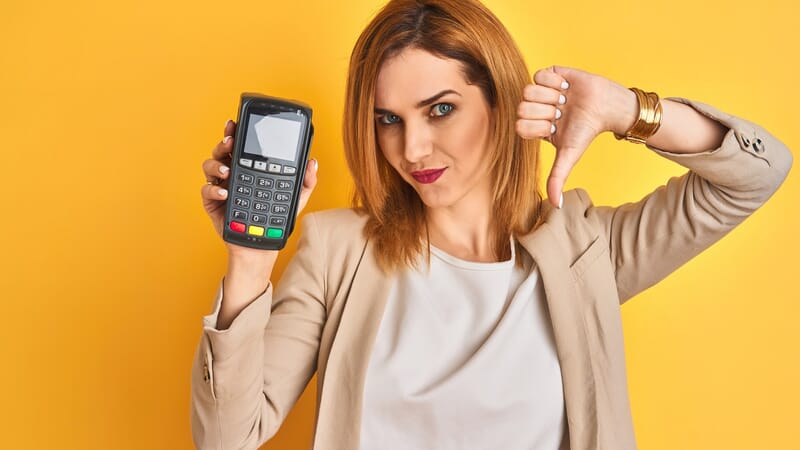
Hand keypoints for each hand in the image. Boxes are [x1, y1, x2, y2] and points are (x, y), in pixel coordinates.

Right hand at [200, 119, 318, 255]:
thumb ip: (306, 181)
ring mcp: (221, 186)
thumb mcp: (296, 198)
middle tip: (230, 141)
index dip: (237, 132)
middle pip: (223, 150)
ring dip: (216, 164)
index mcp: (250, 167)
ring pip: (209, 166)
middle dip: (224, 142)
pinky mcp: (213, 203)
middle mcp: (233, 172)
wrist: (262, 244)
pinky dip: (213, 190)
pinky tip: (224, 193)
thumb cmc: (275, 218)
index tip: (237, 123)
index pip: (243, 145)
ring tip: (227, 170)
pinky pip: (206, 191)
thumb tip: (312, 162)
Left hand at [516, 66, 637, 206]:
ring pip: (529, 90)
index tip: (555, 126)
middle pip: (522, 107)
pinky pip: (540, 74)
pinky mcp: (548, 73)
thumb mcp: (569, 155)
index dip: (539, 126)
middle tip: (561, 112)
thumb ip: (558, 178)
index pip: (519, 125)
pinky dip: (556, 81)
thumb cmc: (586, 132)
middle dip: (546, 111)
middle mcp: (533, 108)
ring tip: (564, 100)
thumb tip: (556, 206)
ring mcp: (539, 90)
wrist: (606, 107)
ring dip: (551, 96)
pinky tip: (566, 86)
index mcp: (533, 126)